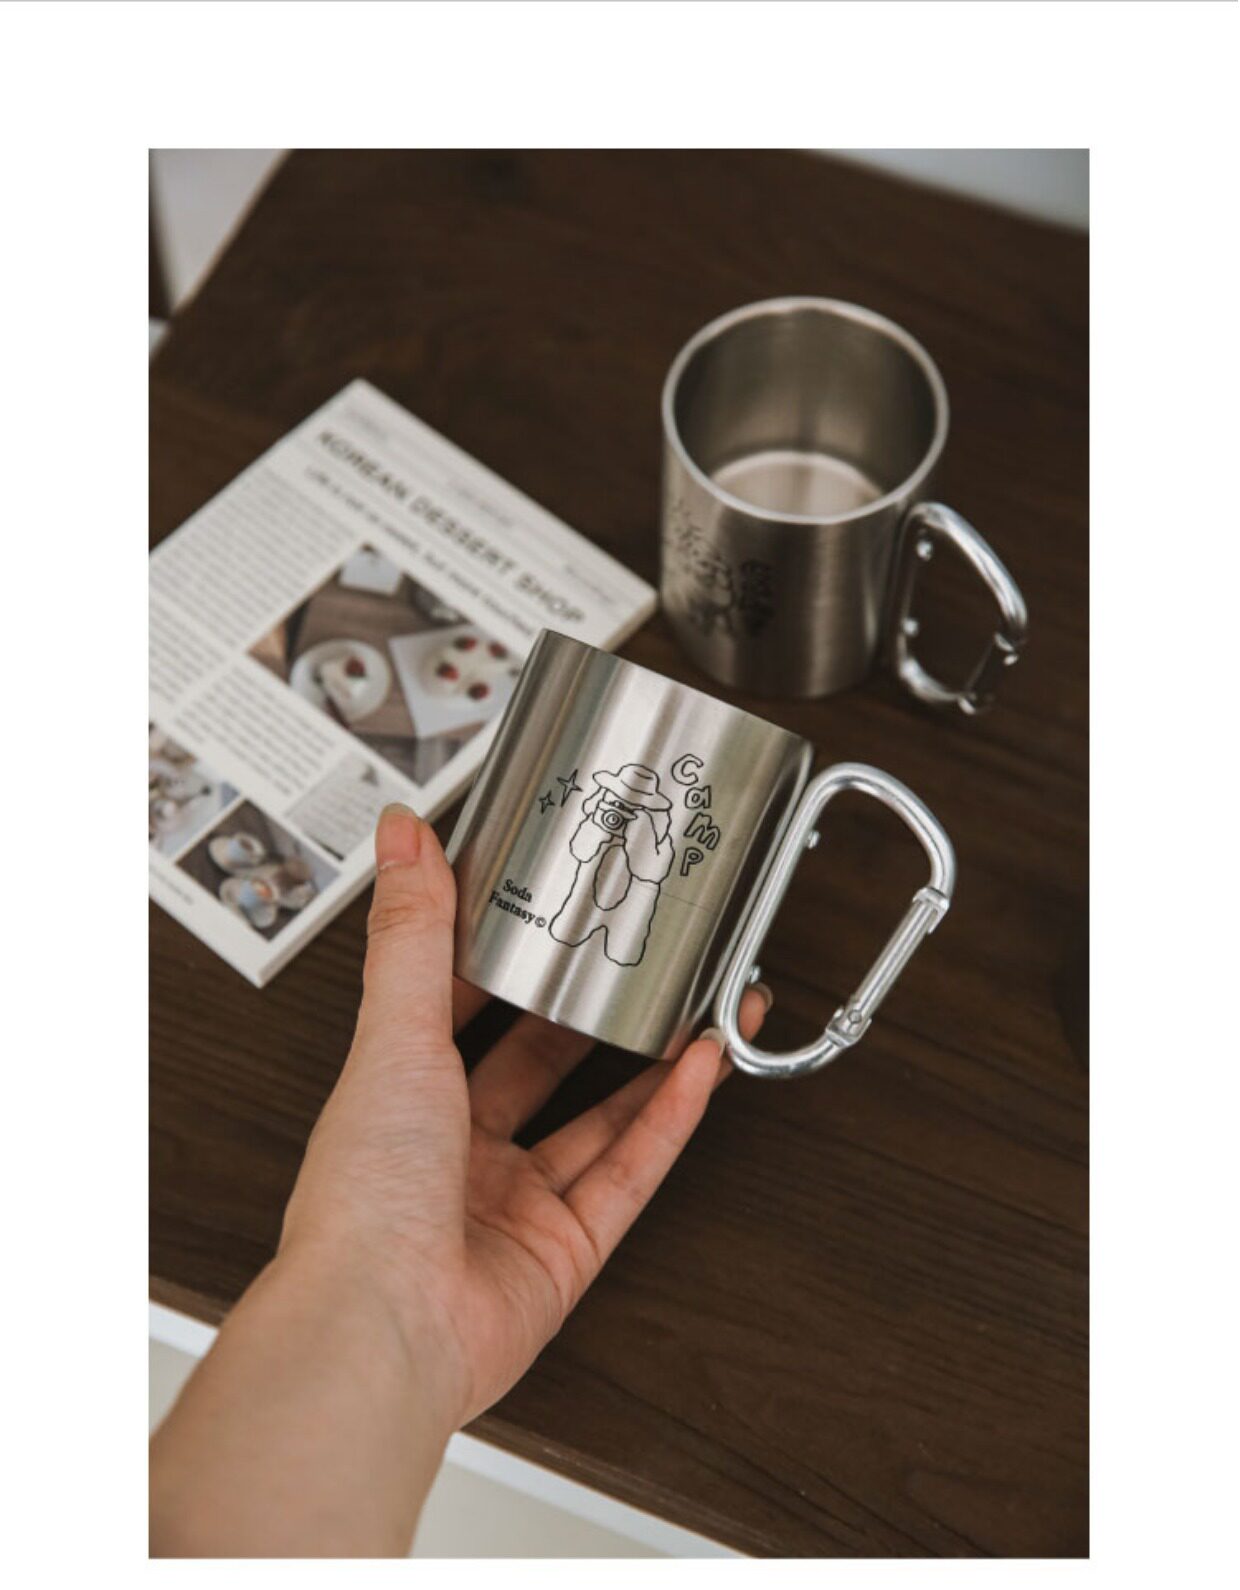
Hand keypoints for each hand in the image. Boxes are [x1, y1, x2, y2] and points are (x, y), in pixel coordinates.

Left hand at [280, 803, 769, 1427]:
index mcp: (401, 1099)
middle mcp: (456, 1152)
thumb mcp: (392, 1034)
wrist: (384, 1326)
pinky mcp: (566, 1251)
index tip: (541, 913)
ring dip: (650, 1062)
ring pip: (598, 1119)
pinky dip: (671, 1119)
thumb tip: (399, 837)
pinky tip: (704, 1069)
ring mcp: (513, 1204)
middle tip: (634, 956)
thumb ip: (411, 933)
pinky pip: (631, 1172)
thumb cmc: (364, 1197)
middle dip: (588, 1012)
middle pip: (537, 1067)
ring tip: (696, 1004)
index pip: (457, 1013)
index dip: (501, 963)